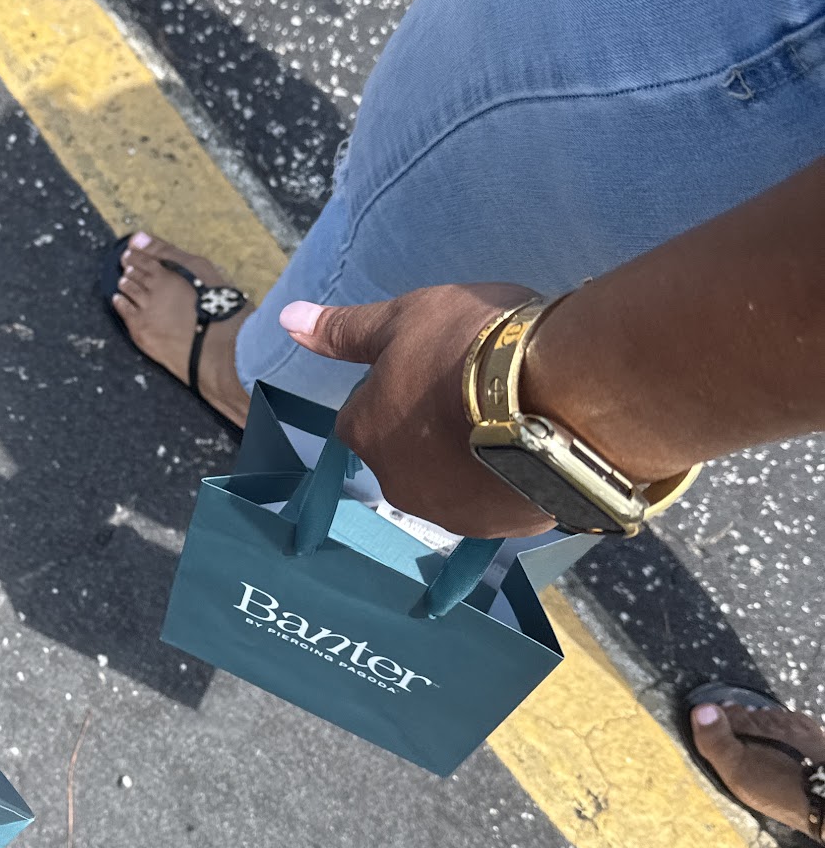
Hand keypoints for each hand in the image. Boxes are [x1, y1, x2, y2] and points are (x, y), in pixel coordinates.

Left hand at [280, 282, 557, 537]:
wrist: (559, 396)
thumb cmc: (471, 346)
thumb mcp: (404, 319)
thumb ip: (345, 329)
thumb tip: (287, 320)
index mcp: (365, 434)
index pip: (364, 411)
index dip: (399, 384)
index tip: (434, 364)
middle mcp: (399, 485)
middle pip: (407, 451)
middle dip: (432, 427)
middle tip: (478, 386)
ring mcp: (454, 513)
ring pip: (453, 481)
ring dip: (472, 455)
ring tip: (516, 413)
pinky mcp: (505, 528)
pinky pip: (500, 499)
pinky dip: (511, 476)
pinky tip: (539, 443)